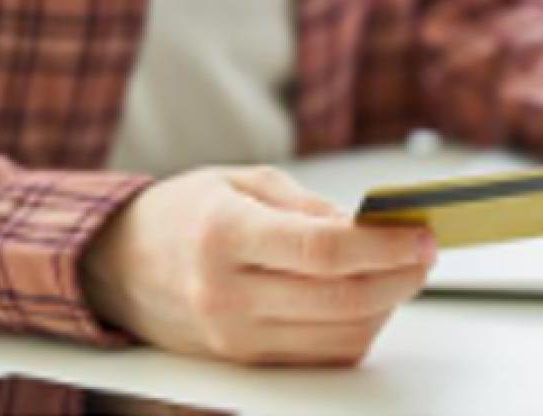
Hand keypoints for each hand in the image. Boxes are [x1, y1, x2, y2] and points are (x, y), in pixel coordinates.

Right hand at [82, 165, 435, 365]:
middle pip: (341, 300)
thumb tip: (370, 228)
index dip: (384, 246)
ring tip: (401, 272)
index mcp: (225, 236)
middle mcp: (227, 295)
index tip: (421, 234)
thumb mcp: (243, 183)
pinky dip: (358, 330)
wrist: (117, 266)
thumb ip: (309, 207)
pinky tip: (369, 299)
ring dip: (386, 305)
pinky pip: (321, 356)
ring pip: (339, 336)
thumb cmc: (182, 215)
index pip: (323, 252)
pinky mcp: (243, 360)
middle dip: (400, 277)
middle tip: (424, 253)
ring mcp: (234, 337)